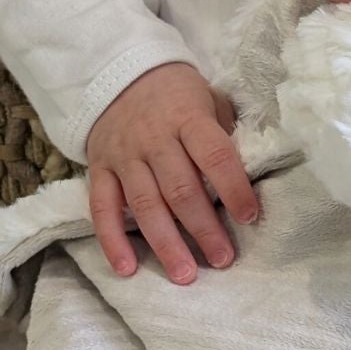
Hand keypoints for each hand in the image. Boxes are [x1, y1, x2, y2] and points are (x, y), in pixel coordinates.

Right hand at [84, 63, 259, 282]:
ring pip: (144, 204)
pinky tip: (127, 268)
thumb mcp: (209, 99)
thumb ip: (224, 134)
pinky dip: (112, 240)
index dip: (233, 187)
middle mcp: (153, 139)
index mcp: (187, 118)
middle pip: (180, 189)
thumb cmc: (178, 96)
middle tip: (223, 259)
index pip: (213, 155)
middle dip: (203, 228)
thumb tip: (251, 175)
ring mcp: (124, 156)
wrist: (121, 74)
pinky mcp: (99, 169)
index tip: (249, 217)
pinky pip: (101, 208)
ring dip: (165, 243)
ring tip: (185, 275)